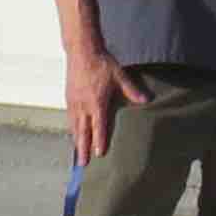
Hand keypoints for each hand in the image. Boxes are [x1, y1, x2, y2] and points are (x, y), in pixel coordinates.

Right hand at [66, 46, 142, 167]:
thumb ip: (131, 90)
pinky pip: (69, 118)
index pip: (98, 126)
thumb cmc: (102, 63)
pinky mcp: (69, 98)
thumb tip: (146, 100)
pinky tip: (73, 134)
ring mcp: (74, 102)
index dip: (99, 141)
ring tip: (77, 155)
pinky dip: (71, 129)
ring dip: (76, 141)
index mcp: (97, 102)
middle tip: (82, 165)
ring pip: (74, 127)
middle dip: (83, 149)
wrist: (82, 51)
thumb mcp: (120, 76)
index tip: (99, 154)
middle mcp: (83, 105)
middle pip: (82, 132)